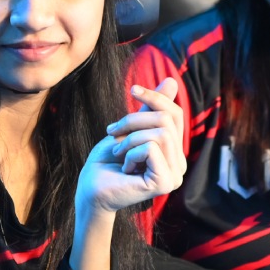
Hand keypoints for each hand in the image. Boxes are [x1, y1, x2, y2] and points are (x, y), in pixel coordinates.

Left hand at [81, 77, 186, 213]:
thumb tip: (172, 80)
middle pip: (168, 120)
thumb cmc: (107, 161)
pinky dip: (131, 153)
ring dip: (130, 138)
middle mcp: (180, 164)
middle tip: (112, 133)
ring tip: (118, 152)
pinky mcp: (165, 183)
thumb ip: (151, 109)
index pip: (175, 114)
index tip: (133, 90)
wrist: (90, 189)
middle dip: (135, 119)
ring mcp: (175, 176)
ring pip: (161, 133)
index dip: (156, 97)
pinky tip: (124, 168)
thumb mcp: (130, 128)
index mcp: (174, 152)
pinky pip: (151, 148)